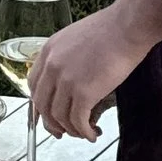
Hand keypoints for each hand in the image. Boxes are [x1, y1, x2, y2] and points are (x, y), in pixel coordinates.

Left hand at [27, 0, 161, 141]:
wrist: (127, 26)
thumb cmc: (110, 28)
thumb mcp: (76, 37)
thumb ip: (66, 57)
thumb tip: (70, 78)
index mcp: (48, 51)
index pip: (33, 85)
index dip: (40, 104)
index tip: (48, 113)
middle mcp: (52, 66)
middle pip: (42, 105)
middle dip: (52, 123)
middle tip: (62, 132)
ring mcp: (66, 80)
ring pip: (59, 117)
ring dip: (71, 130)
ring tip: (83, 132)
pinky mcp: (84, 93)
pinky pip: (78, 121)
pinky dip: (84, 132)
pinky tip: (92, 134)